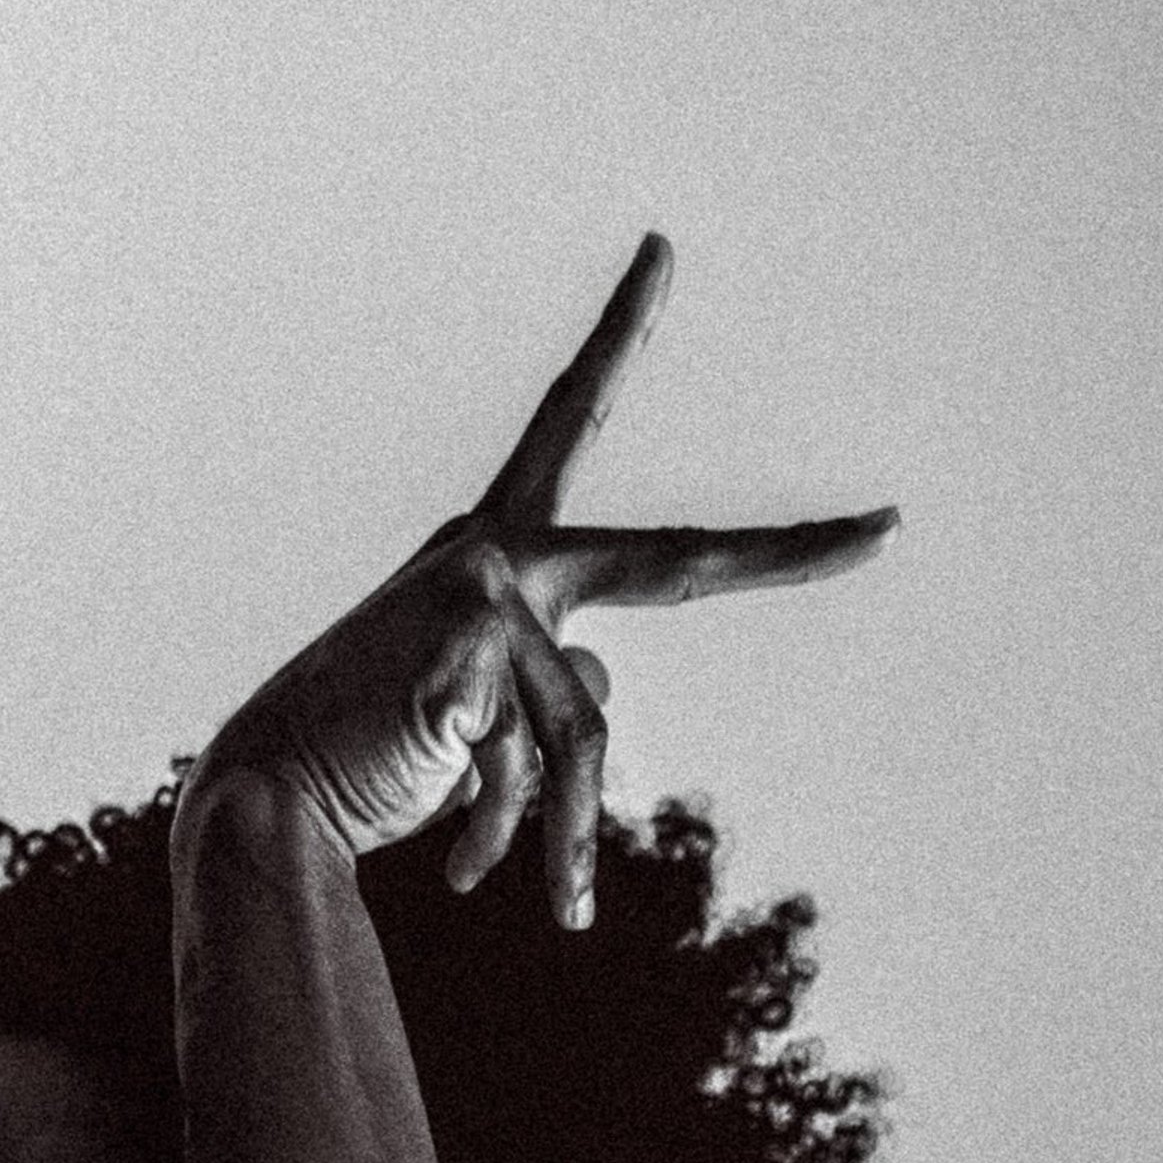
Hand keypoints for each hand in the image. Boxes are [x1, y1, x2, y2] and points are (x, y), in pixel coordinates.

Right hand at [183, 233, 898, 926]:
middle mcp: (501, 552)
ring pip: (591, 733)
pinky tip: (462, 872)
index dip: (616, 336)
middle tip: (888, 530)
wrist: (273, 802)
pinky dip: (503, 838)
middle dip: (789, 556)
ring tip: (560, 908)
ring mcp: (489, 600)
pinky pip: (537, 774)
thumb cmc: (373, 755)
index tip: (660, 254)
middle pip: (679, 563)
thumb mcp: (485, 717)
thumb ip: (556, 690)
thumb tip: (603, 691)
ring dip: (568, 837)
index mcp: (498, 547)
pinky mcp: (474, 657)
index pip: (570, 425)